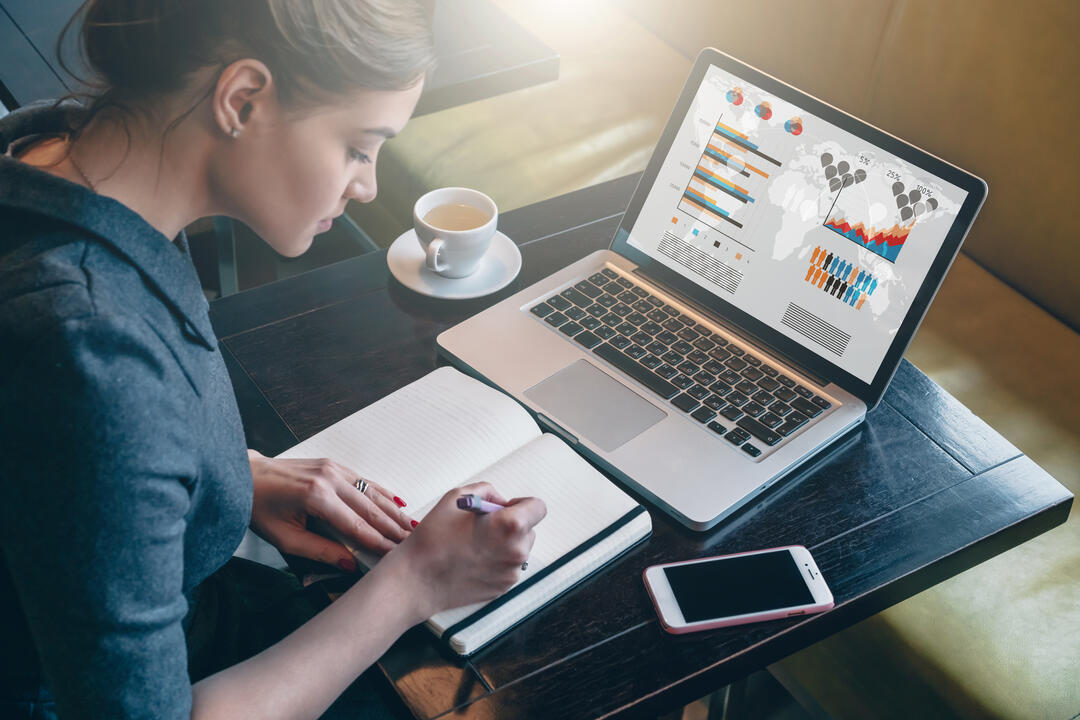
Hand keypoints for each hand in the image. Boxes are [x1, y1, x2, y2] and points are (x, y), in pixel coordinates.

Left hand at [247, 449, 413, 569]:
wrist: (245, 475)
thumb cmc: (260, 508)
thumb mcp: (284, 538)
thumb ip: (319, 551)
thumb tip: (349, 564)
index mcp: (316, 497)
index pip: (356, 525)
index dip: (378, 542)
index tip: (395, 555)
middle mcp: (329, 478)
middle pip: (370, 508)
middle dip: (393, 527)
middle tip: (413, 543)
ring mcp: (333, 468)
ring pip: (372, 493)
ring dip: (393, 511)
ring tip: (412, 527)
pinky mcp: (334, 464)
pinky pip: (364, 481)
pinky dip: (383, 493)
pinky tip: (398, 503)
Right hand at [379, 481, 546, 620]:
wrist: (417, 580)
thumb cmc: (433, 538)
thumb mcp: (456, 497)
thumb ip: (487, 491)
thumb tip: (500, 501)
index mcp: (510, 525)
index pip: (538, 507)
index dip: (521, 504)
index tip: (504, 508)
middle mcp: (517, 551)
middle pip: (529, 529)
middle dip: (511, 524)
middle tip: (483, 526)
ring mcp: (511, 572)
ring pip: (518, 549)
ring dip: (504, 543)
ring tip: (474, 544)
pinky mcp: (503, 588)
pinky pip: (508, 566)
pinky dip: (497, 560)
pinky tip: (472, 559)